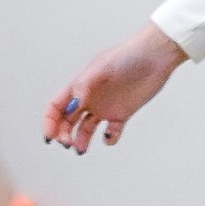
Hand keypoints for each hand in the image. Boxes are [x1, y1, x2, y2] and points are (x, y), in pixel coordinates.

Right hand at [44, 23, 186, 154]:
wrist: (155, 56)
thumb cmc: (128, 56)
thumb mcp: (102, 68)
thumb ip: (85, 86)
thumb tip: (72, 106)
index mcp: (80, 86)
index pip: (56, 106)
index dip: (49, 122)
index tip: (50, 137)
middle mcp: (89, 98)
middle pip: (67, 120)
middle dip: (63, 134)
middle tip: (68, 144)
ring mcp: (105, 106)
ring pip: (85, 128)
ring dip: (80, 140)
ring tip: (81, 149)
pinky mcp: (123, 112)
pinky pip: (112, 131)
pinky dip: (109, 138)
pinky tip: (109, 137)